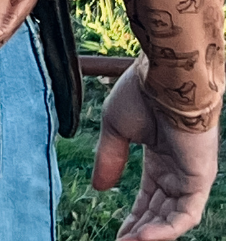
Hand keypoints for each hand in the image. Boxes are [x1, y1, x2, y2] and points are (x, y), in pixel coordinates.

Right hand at [92, 63, 219, 239]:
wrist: (165, 74)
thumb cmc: (142, 91)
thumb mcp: (115, 128)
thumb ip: (109, 158)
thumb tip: (99, 188)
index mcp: (160, 157)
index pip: (149, 197)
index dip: (133, 218)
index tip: (117, 234)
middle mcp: (177, 169)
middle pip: (160, 212)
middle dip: (141, 231)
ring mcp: (190, 175)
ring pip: (173, 218)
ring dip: (151, 234)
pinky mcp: (200, 178)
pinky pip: (186, 214)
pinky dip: (166, 230)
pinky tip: (143, 237)